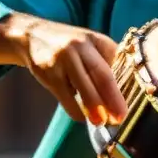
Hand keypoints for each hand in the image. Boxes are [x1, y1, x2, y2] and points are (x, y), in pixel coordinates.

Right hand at [9, 16, 127, 126]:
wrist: (31, 36)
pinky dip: (74, 108)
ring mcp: (62, 59)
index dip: (122, 86)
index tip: (126, 106)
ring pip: (82, 86)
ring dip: (93, 107)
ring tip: (100, 122)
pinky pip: (64, 95)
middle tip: (118, 118)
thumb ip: (106, 61)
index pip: (115, 64)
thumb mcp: (90, 45)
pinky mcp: (48, 72)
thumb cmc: (69, 45)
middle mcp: (80, 46)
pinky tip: (81, 117)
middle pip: (100, 75)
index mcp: (96, 40)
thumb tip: (122, 90)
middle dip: (111, 99)